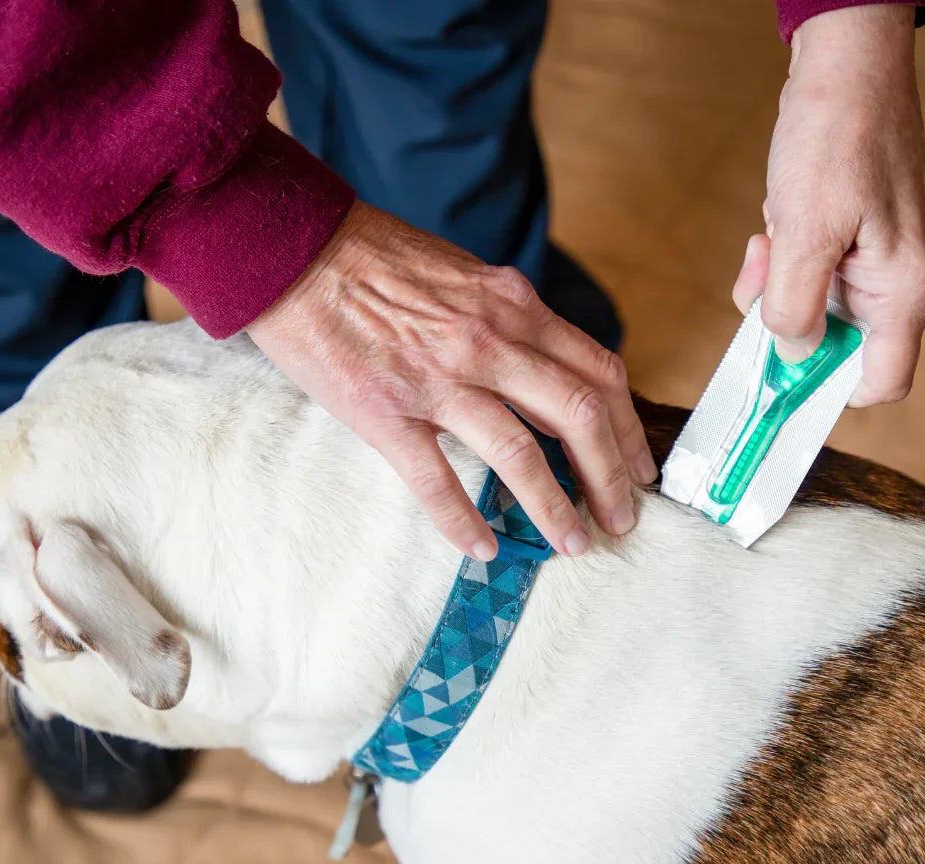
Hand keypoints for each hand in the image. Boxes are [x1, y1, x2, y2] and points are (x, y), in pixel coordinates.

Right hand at [247, 201, 655, 560]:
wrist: (294, 249)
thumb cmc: (376, 261)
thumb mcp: (466, 277)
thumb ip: (510, 324)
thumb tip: (543, 374)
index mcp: (512, 305)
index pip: (598, 372)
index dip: (627, 428)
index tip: (637, 468)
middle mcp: (487, 340)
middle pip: (578, 416)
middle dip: (610, 478)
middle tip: (621, 521)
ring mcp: (437, 377)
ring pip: (519, 453)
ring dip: (554, 507)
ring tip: (572, 543)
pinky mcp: (385, 411)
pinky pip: (436, 479)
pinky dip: (463, 521)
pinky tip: (481, 547)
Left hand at [733, 3, 924, 405]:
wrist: (843, 71)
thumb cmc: (838, 138)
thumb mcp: (805, 231)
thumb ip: (795, 305)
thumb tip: (791, 351)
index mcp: (903, 289)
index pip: (881, 380)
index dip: (830, 392)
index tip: (781, 384)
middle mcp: (892, 284)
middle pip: (834, 348)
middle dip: (786, 327)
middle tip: (763, 285)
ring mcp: (867, 265)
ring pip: (811, 313)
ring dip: (775, 291)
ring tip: (768, 243)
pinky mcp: (842, 246)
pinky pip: (802, 280)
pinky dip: (778, 267)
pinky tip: (771, 232)